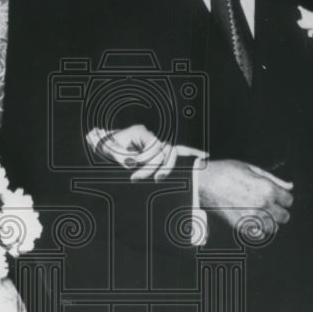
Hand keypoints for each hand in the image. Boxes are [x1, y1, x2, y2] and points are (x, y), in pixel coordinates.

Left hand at [86, 125, 205, 181]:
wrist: (108, 144)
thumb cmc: (109, 146)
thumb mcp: (110, 151)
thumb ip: (120, 157)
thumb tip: (131, 163)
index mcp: (140, 132)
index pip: (153, 146)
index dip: (147, 160)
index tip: (134, 174)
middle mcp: (152, 136)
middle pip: (165, 150)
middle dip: (157, 166)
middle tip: (142, 179)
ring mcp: (157, 142)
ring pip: (171, 153)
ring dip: (166, 167)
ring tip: (157, 179)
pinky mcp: (159, 150)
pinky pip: (178, 151)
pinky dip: (191, 153)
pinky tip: (204, 156)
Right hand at [195, 159, 293, 229]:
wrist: (203, 183)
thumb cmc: (226, 172)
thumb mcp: (251, 169)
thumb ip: (274, 179)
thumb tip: (289, 186)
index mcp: (267, 188)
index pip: (288, 200)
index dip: (283, 197)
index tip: (276, 196)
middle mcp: (262, 205)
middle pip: (284, 216)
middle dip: (279, 210)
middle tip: (270, 205)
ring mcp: (251, 217)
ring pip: (273, 227)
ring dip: (270, 221)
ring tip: (261, 214)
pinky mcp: (240, 226)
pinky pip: (259, 235)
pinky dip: (259, 230)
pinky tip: (253, 221)